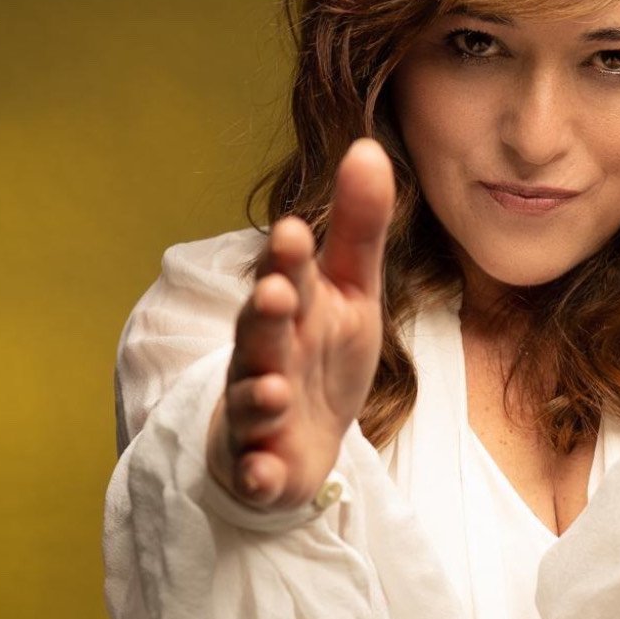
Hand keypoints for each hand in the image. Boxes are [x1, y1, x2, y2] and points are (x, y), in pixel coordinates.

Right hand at [206, 138, 393, 510]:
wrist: (301, 439)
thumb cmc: (322, 354)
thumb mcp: (353, 292)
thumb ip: (359, 227)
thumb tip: (368, 146)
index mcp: (291, 309)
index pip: (289, 277)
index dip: (290, 259)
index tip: (297, 231)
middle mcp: (265, 354)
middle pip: (260, 333)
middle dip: (265, 315)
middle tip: (276, 294)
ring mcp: (258, 411)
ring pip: (251, 398)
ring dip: (257, 393)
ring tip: (271, 389)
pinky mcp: (261, 463)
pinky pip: (255, 469)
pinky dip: (258, 471)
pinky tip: (265, 472)